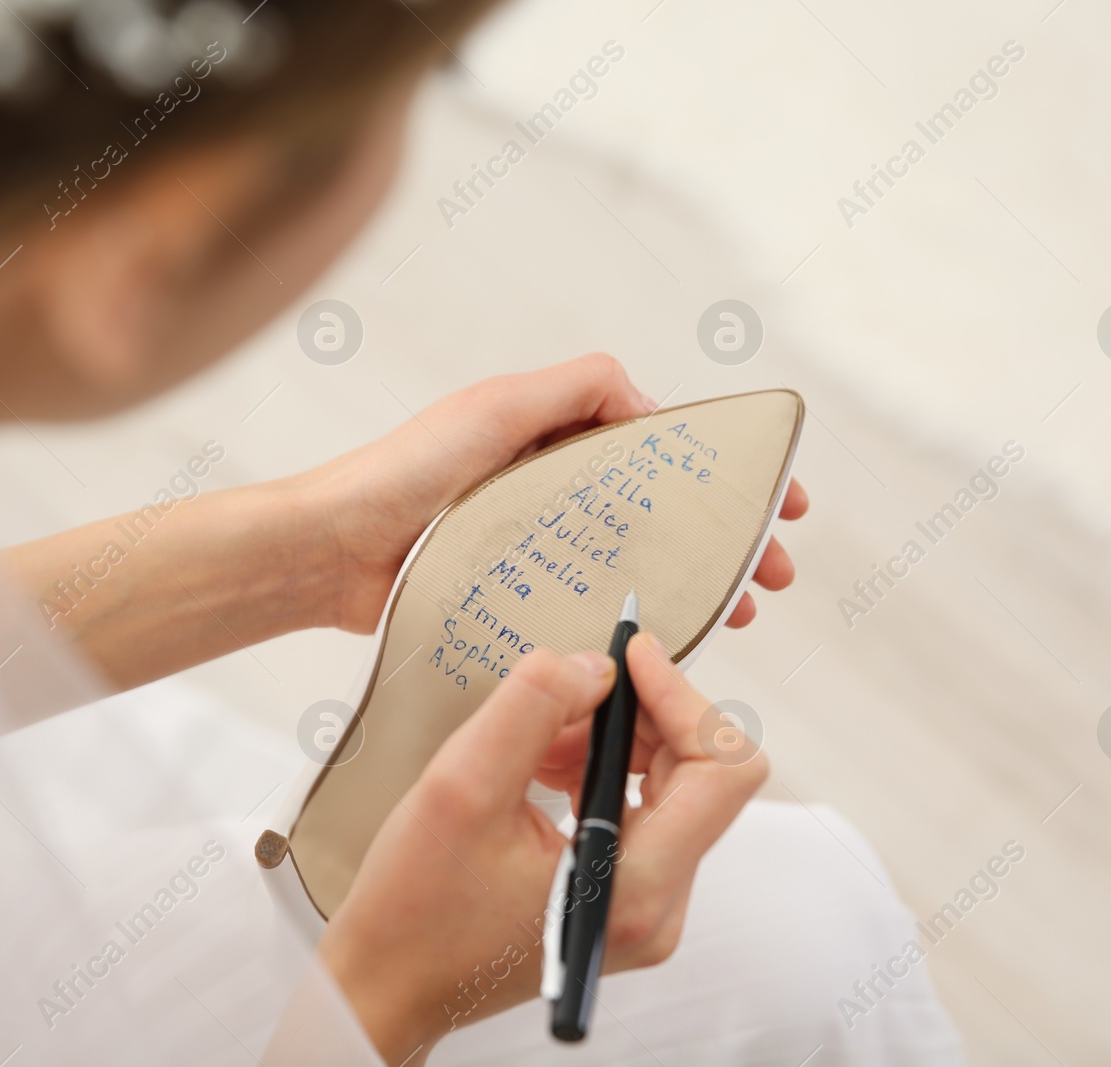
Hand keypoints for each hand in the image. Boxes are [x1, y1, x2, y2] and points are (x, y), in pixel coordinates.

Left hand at [301, 353, 806, 632]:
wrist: (329, 550)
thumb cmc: (403, 472)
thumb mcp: (496, 407)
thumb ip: (576, 389)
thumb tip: (652, 405)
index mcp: (557, 436)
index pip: (664, 450)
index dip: (727, 475)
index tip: (780, 503)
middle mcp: (554, 488)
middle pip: (664, 513)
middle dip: (728, 541)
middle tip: (775, 576)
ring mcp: (538, 544)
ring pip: (638, 561)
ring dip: (697, 583)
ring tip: (739, 614)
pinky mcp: (516, 593)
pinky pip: (592, 600)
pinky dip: (639, 616)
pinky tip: (671, 640)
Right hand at [316, 637, 767, 1064]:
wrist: (390, 983)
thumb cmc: (417, 913)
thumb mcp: (461, 787)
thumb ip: (532, 709)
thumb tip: (592, 666)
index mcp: (636, 886)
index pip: (723, 771)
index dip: (683, 698)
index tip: (632, 659)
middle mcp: (657, 904)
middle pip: (699, 772)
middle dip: (636, 718)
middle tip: (568, 696)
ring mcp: (644, 905)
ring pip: (668, 786)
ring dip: (612, 742)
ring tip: (539, 742)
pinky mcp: (623, 897)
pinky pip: (639, 810)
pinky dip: (598, 771)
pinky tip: (540, 768)